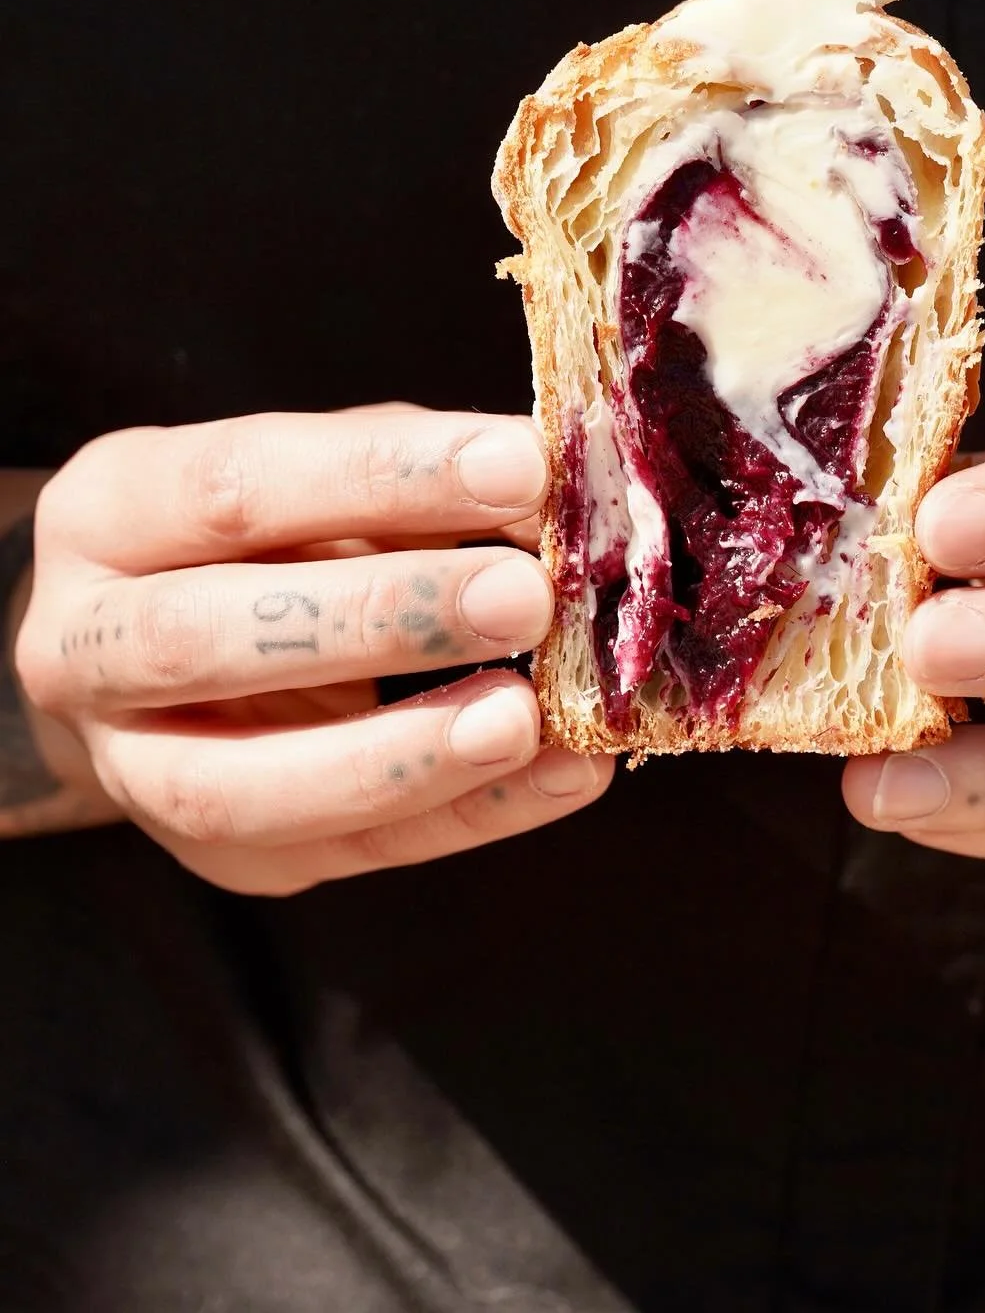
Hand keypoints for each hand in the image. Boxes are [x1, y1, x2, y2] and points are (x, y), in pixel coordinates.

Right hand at [16, 408, 609, 892]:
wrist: (167, 652)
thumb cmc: (266, 534)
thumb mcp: (316, 469)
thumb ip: (412, 476)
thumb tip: (549, 492)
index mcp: (109, 513)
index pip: (234, 487)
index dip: (383, 477)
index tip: (519, 464)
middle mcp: (81, 645)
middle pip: (206, 638)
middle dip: (379, 617)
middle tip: (524, 596)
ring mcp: (133, 769)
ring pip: (239, 788)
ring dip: (403, 753)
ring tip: (529, 716)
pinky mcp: (222, 858)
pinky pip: (342, 851)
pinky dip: (468, 814)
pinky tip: (566, 771)